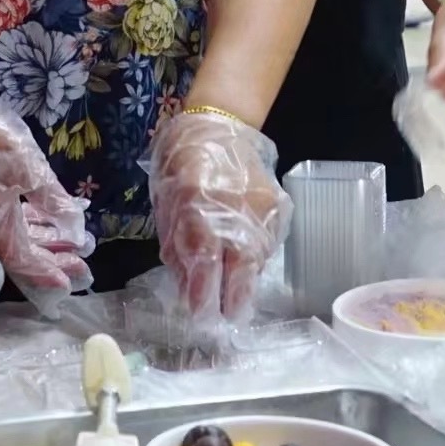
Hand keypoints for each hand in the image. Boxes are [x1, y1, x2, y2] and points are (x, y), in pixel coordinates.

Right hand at [0, 98, 93, 308]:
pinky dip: (37, 226)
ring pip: (20, 240)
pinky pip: (14, 224)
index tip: (77, 279)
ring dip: (48, 244)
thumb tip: (76, 229)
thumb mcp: (31, 171)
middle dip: (55, 262)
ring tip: (78, 245)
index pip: (26, 262)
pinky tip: (56, 222)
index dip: (51, 274)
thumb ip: (54, 202)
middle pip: (24, 256)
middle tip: (85, 266)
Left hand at [147, 108, 290, 327]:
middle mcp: (234, 205)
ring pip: (258, 257)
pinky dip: (255, 259)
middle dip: (233, 299)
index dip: (202, 292)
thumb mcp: (166, 203)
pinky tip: (245, 267)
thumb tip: (187, 288)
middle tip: (227, 321)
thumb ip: (177, 246)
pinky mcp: (278, 205)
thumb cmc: (180, 162)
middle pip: (240, 265)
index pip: (203, 258)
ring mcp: (261, 205)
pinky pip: (268, 243)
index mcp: (197, 202)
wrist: (220, 124)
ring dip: (245, 281)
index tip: (200, 316)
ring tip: (234, 299)